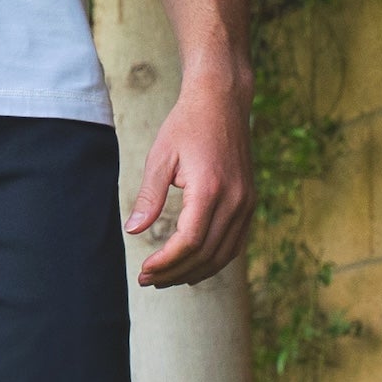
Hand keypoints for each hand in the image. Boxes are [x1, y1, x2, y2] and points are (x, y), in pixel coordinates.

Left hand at [123, 74, 254, 288]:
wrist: (222, 101)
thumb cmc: (187, 125)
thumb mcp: (160, 158)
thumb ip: (148, 198)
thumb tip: (132, 231)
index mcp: (210, 189)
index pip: (190, 242)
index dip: (167, 262)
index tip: (144, 271)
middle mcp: (235, 200)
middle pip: (206, 254)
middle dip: (175, 273)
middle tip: (148, 281)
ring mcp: (246, 202)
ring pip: (223, 254)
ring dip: (194, 272)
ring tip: (166, 279)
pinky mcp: (249, 202)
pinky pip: (235, 243)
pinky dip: (215, 260)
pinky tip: (193, 268)